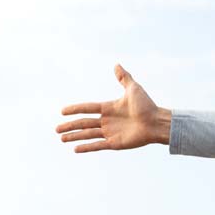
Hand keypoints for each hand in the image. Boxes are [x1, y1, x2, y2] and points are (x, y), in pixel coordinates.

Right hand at [55, 64, 169, 151]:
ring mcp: (110, 133)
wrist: (157, 122)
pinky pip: (98, 145)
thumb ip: (124, 78)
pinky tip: (76, 149)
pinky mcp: (115, 143)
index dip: (75, 109)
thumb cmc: (147, 106)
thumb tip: (117, 65)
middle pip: (84, 123)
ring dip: (75, 136)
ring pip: (88, 135)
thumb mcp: (133, 89)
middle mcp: (107, 121)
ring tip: (62, 139)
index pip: (87, 108)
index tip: (62, 111)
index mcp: (109, 108)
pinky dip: (87, 147)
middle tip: (57, 129)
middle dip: (70, 126)